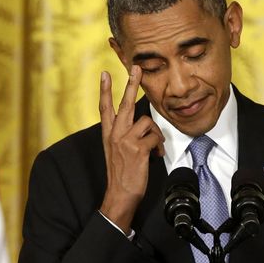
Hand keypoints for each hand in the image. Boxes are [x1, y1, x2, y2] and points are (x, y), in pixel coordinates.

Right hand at [98, 66, 165, 232]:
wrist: (120, 194)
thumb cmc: (122, 175)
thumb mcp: (117, 152)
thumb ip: (125, 137)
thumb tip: (142, 128)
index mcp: (109, 134)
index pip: (104, 107)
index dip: (104, 90)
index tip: (104, 73)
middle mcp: (115, 134)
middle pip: (124, 103)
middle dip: (131, 83)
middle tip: (136, 68)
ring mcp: (125, 140)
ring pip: (147, 122)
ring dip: (156, 135)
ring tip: (154, 148)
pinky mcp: (137, 148)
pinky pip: (155, 137)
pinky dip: (159, 146)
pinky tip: (155, 155)